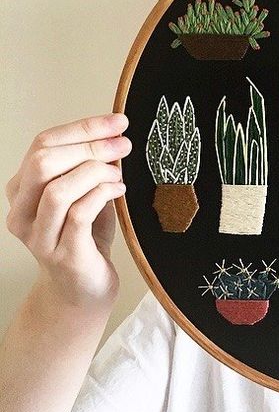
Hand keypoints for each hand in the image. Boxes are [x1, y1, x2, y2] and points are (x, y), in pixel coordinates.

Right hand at [5, 113, 130, 308]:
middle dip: (89, 146)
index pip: (42, 144)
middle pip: (44, 161)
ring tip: (118, 175)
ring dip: (96, 172)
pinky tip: (118, 191)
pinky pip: (79, 213)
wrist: (83, 290)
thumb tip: (115, 135)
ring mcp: (39, 235)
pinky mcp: (62, 253)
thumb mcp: (86, 196)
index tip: (117, 121)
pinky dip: (103, 194)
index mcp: (23, 189)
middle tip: (123, 145)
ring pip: (58, 188)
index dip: (82, 128)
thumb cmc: (86, 239)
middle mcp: (22, 211)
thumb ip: (91, 168)